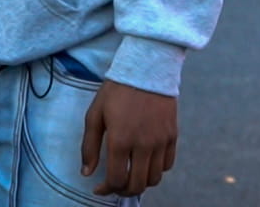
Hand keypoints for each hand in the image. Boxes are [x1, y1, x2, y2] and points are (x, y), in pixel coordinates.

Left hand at [81, 80, 176, 196]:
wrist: (147, 67)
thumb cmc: (116, 90)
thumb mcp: (95, 114)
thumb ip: (89, 146)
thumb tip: (86, 173)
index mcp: (120, 140)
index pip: (116, 180)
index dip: (106, 190)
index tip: (99, 188)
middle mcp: (143, 145)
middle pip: (137, 185)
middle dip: (123, 191)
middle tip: (115, 185)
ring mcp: (160, 141)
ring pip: (155, 179)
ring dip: (141, 182)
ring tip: (131, 175)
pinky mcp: (172, 135)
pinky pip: (168, 164)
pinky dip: (157, 170)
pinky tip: (146, 163)